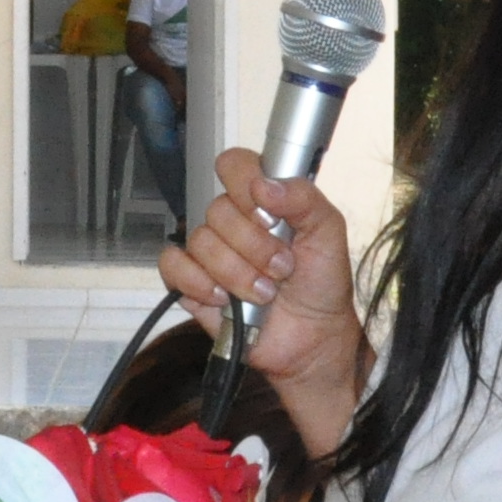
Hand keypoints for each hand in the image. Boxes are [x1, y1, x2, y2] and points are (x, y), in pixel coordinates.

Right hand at [159, 149, 364, 437]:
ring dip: (237, 273)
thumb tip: (266, 185)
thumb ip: (304, 199)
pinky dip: (198, 283)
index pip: (234, 165)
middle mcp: (232, 220)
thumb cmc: (321, 283)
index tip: (270, 214)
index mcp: (262, 199)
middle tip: (281, 268)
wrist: (313, 337)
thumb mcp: (328, 233)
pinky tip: (224, 299)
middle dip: (255, 246)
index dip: (246, 185)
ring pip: (200, 241)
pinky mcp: (191, 283)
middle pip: (217, 209)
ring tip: (264, 292)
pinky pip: (174, 266)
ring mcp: (209, 252)